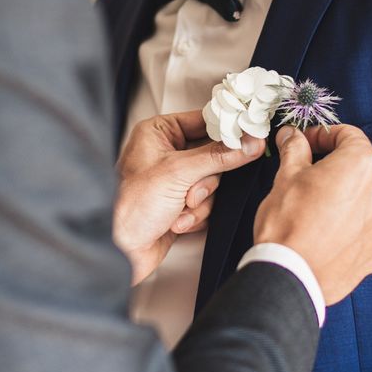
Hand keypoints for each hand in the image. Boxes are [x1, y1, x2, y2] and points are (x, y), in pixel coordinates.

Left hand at [114, 110, 264, 284]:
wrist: (122, 250)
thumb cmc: (131, 206)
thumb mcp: (179, 173)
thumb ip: (219, 157)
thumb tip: (249, 143)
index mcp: (158, 133)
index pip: (203, 121)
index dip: (226, 132)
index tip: (249, 138)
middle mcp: (165, 153)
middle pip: (213, 156)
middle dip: (205, 181)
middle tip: (191, 192)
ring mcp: (173, 180)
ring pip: (211, 183)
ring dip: (199, 203)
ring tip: (179, 211)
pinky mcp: (179, 203)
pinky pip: (206, 203)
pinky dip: (195, 216)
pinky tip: (175, 223)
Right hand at [254, 125, 371, 304]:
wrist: (290, 273)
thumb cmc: (287, 223)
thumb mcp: (285, 176)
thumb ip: (295, 149)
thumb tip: (293, 136)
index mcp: (361, 164)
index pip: (348, 135)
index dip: (322, 135)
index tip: (305, 143)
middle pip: (359, 167)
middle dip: (334, 168)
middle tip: (306, 177)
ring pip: (365, 198)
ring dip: (345, 197)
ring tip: (316, 209)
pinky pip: (369, 227)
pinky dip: (352, 224)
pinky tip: (327, 231)